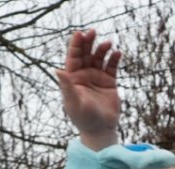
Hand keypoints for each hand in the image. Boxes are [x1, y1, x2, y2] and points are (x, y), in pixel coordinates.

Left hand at [56, 30, 120, 149]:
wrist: (100, 130)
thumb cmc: (83, 118)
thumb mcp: (73, 102)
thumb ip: (67, 86)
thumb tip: (57, 70)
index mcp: (72, 77)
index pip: (73, 56)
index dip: (75, 44)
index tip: (79, 34)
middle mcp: (84, 75)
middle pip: (85, 53)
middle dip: (88, 42)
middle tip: (92, 32)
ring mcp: (97, 78)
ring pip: (99, 58)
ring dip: (102, 49)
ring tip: (108, 44)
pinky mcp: (109, 83)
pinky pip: (112, 67)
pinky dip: (114, 59)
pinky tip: (117, 53)